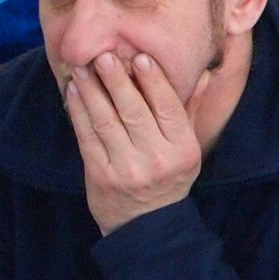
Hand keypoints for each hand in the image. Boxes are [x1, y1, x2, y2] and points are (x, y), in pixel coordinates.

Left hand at [64, 51, 208, 234]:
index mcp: (183, 149)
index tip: (140, 56)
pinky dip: (79, 112)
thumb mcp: (189, 148)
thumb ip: (191, 110)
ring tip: (83, 67)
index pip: (168, 108)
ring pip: (107, 122)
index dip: (153, 81)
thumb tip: (204, 75)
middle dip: (117, 80)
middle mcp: (156, 158)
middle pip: (134, 111)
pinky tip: (74, 93)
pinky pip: (88, 137)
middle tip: (104, 54)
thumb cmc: (170, 177)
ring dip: (92, 91)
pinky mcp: (100, 176)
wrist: (146, 225)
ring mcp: (126, 169)